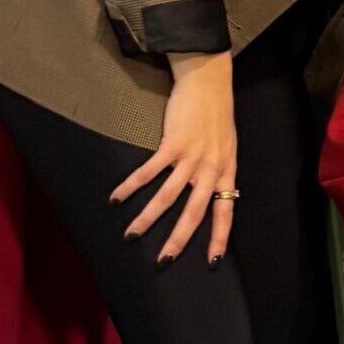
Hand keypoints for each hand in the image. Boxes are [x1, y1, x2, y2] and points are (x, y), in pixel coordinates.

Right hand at [111, 51, 237, 264]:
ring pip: (169, 196)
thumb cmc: (216, 114)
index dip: (219, 237)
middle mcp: (212, 167)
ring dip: (148, 218)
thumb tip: (212, 195)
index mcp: (227, 171)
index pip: (226, 211)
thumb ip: (218, 172)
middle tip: (163, 261)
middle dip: (179, 239)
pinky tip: (117, 199)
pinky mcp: (173, 143)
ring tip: (131, 235)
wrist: (209, 82)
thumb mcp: (226, 147)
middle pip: (195, 212)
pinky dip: (132, 187)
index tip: (212, 261)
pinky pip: (150, 172)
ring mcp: (192, 156)